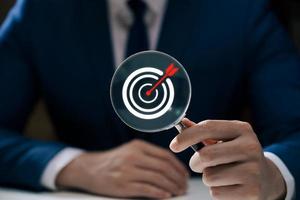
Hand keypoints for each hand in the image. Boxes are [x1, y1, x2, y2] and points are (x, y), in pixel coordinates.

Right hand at [56, 139, 188, 198]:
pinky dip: (159, 193)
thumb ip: (149, 156)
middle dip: (178, 178)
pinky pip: (146, 189)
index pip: (165, 155)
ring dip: (172, 186)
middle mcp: (133, 156)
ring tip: (178, 191)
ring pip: (158, 178)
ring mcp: (127, 170)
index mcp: (138, 146)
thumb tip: (172, 168)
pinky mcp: (122, 185)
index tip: (185, 174)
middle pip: (164, 167)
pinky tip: (166, 195)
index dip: (178, 166)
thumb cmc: (114, 161)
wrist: (90, 169)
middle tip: (184, 185)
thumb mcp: (130, 151)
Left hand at [169, 119, 285, 199]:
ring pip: (208, 176)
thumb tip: (182, 123)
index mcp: (242, 129)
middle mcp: (250, 147)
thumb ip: (203, 131)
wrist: (266, 177)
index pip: (207, 128)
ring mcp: (253, 170)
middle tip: (200, 164)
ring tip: (220, 174)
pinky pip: (216, 192)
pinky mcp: (252, 191)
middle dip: (195, 162)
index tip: (173, 145)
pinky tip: (228, 185)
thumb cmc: (237, 154)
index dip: (186, 136)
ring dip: (207, 177)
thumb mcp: (225, 138)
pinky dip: (216, 190)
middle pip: (205, 156)